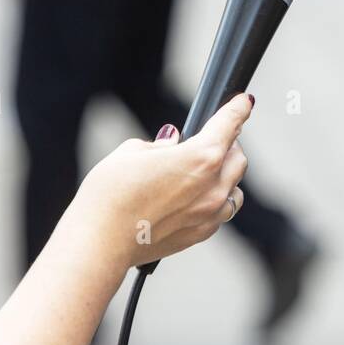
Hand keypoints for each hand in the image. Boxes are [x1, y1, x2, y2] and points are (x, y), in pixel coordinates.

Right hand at [70, 93, 252, 269]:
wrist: (99, 242)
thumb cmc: (110, 194)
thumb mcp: (132, 152)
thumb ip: (161, 144)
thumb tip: (172, 142)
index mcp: (201, 157)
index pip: (230, 124)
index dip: (238, 108)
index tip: (244, 102)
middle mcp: (214, 186)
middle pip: (238, 158)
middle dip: (229, 144)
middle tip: (211, 139)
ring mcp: (210, 213)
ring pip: (235, 189)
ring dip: (225, 175)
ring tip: (202, 172)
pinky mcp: (201, 234)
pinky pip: (221, 212)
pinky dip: (215, 200)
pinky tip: (194, 198)